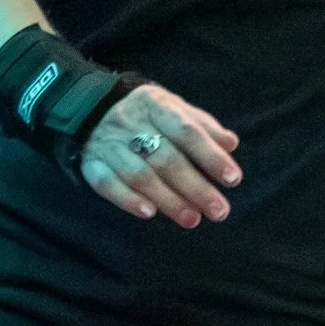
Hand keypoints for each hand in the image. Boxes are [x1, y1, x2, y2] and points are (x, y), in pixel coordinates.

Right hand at [78, 84, 240, 227]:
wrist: (92, 107)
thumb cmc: (148, 115)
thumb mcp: (176, 109)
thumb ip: (204, 127)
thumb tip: (231, 144)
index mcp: (157, 106)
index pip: (187, 132)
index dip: (210, 156)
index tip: (233, 179)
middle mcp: (131, 124)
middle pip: (166, 159)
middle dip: (195, 187)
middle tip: (219, 211)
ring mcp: (109, 145)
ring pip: (140, 175)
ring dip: (168, 199)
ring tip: (192, 219)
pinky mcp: (91, 164)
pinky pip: (107, 184)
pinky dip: (127, 200)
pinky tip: (149, 213)